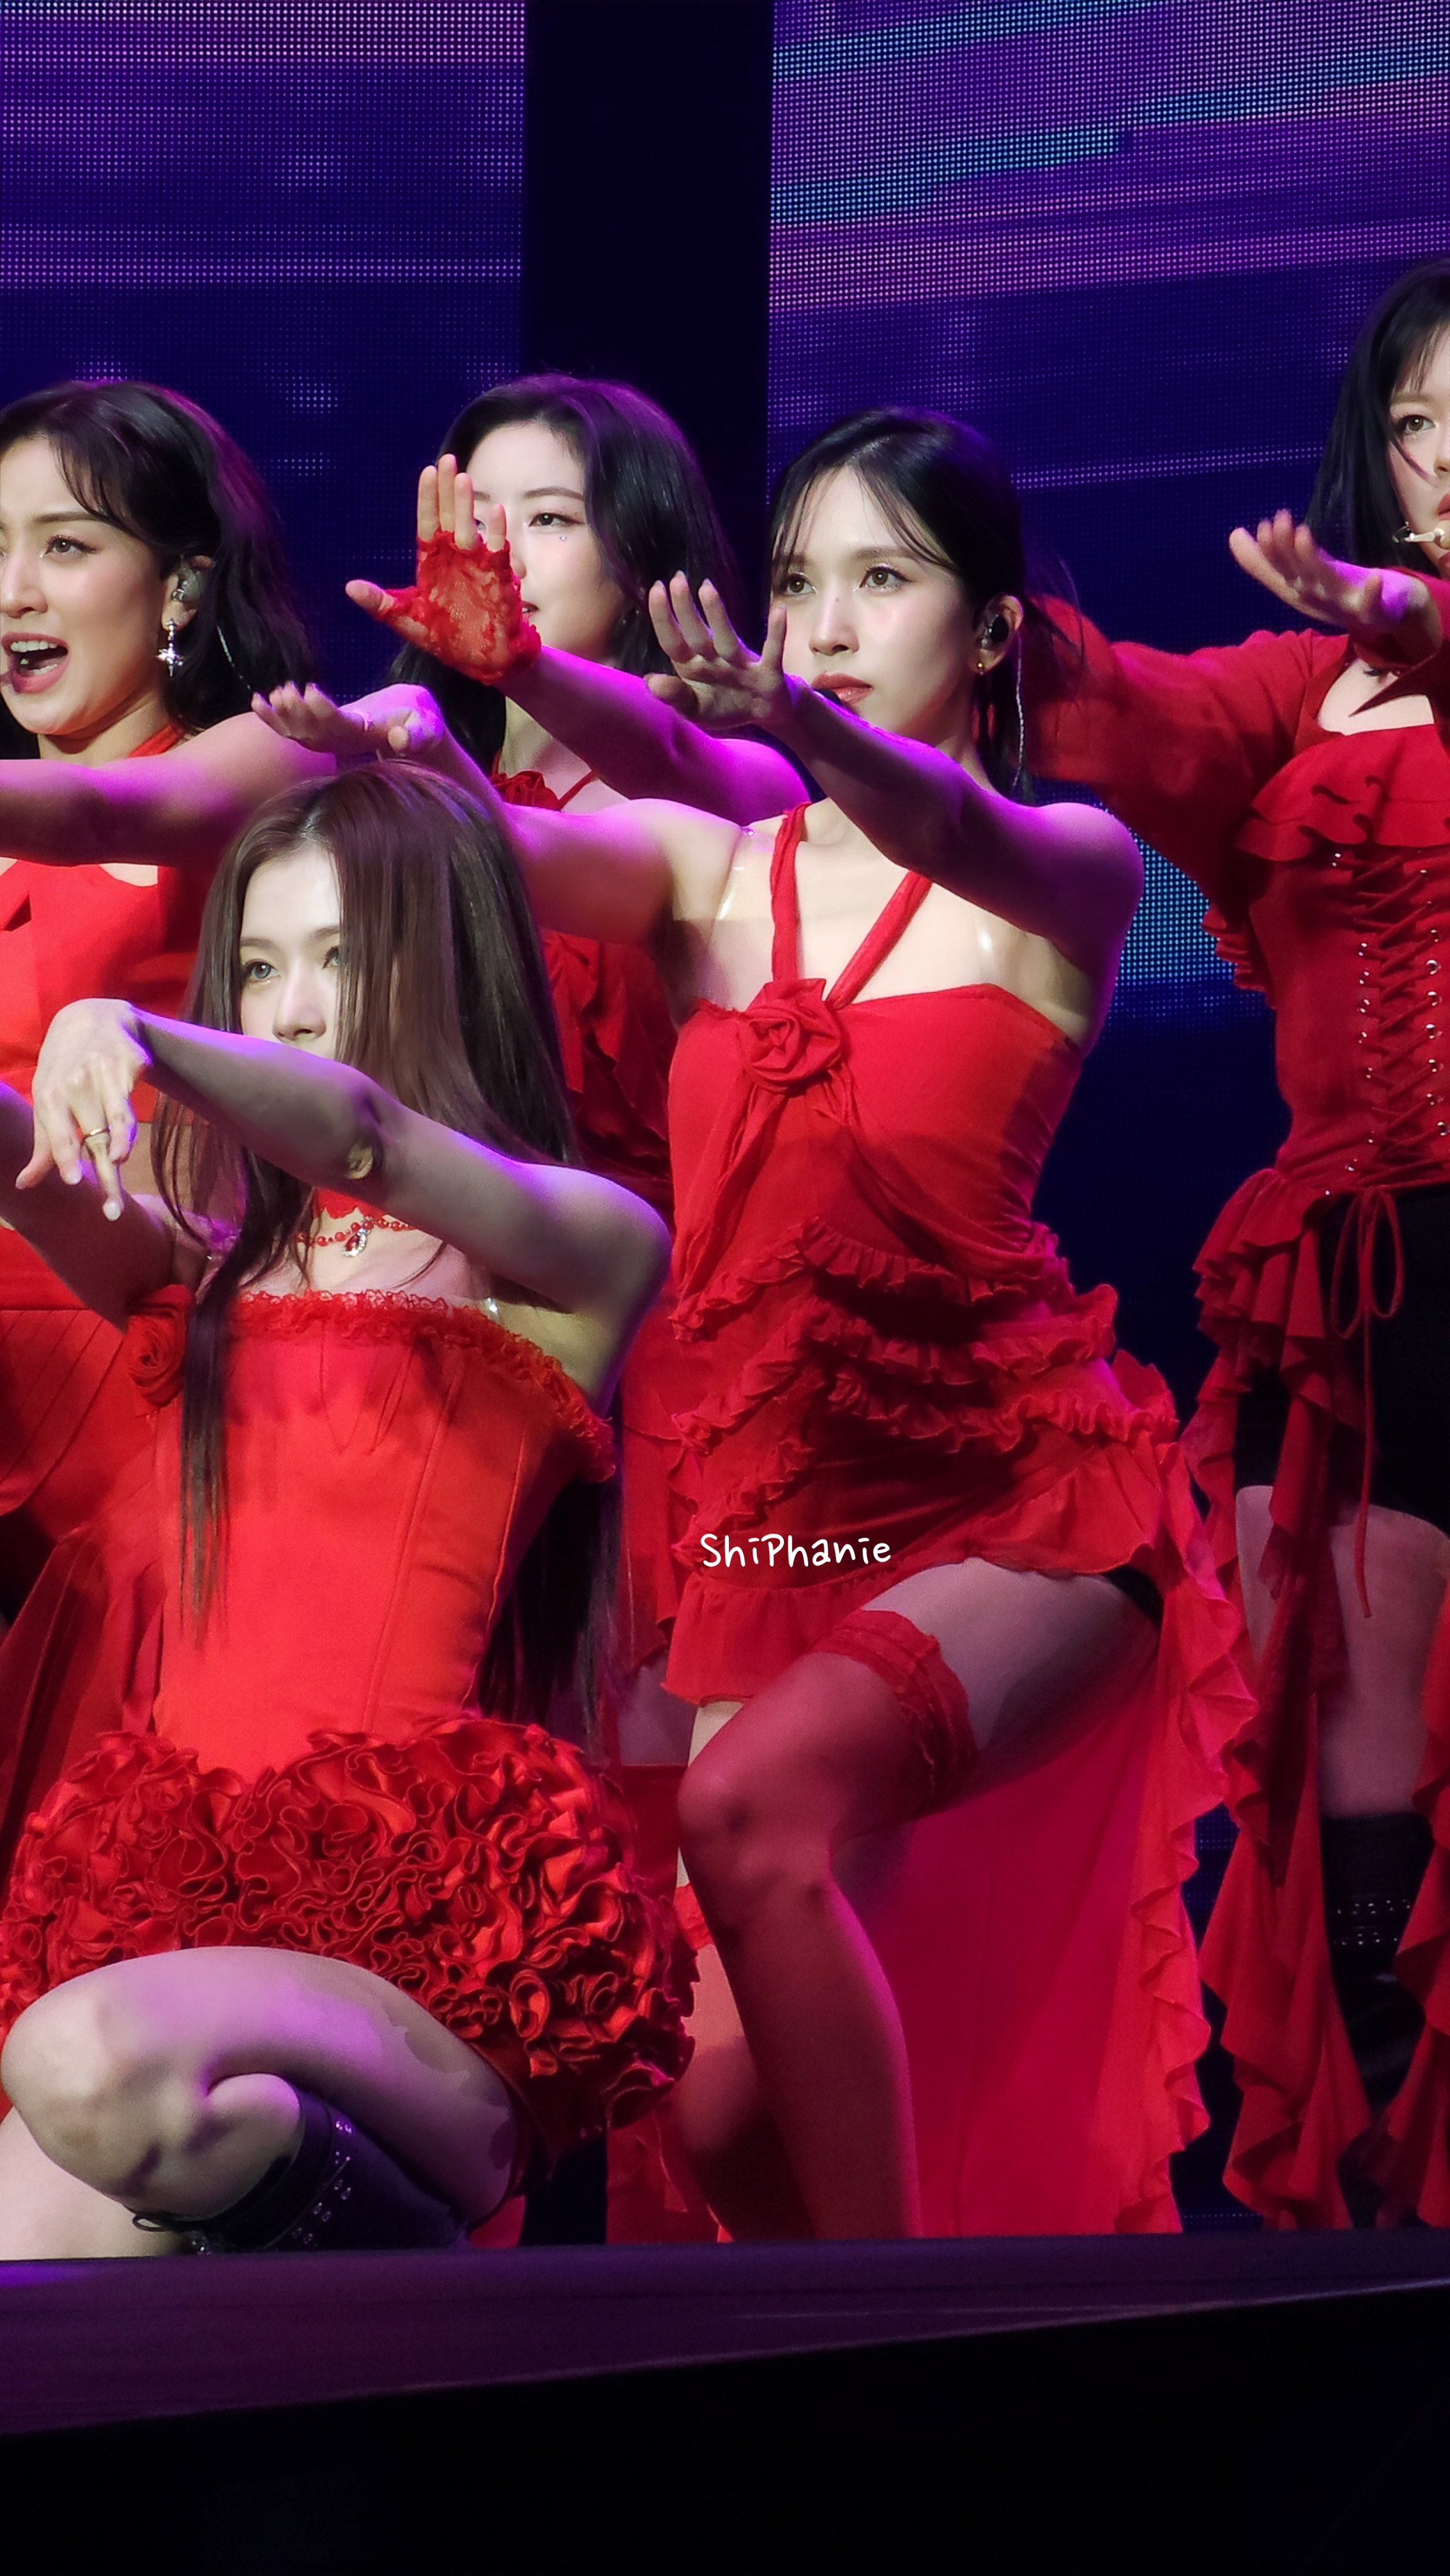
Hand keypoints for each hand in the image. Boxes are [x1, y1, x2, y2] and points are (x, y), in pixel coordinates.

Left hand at [19, 999, 150, 1219]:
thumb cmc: (65, 1069)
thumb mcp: (47, 1101)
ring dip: (121, 1149)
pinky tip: (127, 1148)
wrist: (94, 1019)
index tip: (74, 1181)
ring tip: (121, 1170)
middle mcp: (75, 1083)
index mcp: (50, 1094)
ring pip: (117, 1123)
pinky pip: (130, 1108)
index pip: (59, 1131)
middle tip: (112, 1210)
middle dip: (105, 1175)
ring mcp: (104, 1074)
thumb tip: (23, 1185)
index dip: (67, 1155)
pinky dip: (130, 1131)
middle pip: (92, 1138)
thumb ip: (42, 1145)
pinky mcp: (130, 1066)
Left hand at [253, 680, 449, 765]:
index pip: (340, 725)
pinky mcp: (324, 735)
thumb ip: (416, 734)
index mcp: (366, 735)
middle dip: (298, 712)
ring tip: (275, 694)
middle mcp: (344, 742)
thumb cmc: (421, 723)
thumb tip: (399, 739)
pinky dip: (274, 720)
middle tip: (287, 690)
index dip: (323, 710)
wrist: (415, 731)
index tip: (310, 689)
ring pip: (301, 734)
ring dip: (284, 716)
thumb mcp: (426, 727)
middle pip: (315, 732)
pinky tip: (257, 702)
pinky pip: (294, 731)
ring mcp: (332, 742)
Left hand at [345, 457, 540, 679]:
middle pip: (451, 517)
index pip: (428, 523)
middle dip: (449, 490)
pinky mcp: (499, 579)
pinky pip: (498, 552)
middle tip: (448, 461)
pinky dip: (498, 533)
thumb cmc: (448, 639)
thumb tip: (350, 587)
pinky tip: (496, 514)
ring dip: (468, 506)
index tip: (427, 473)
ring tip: (464, 479)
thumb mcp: (409, 622)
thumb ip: (381, 605)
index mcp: (433, 563)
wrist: (483, 661)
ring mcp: (478, 565)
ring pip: (472, 528)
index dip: (428, 499)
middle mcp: (456, 558)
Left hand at [645, 580, 789, 733]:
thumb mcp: (696, 710)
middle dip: (685, 609)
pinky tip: (779, 610)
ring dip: (717, 615)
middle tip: (676, 578)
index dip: (663, 619)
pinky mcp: (768, 672)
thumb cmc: (726, 705)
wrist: (765, 712)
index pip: (673, 641)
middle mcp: (714, 658)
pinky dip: (776, 633)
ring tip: (706, 588)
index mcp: (692, 666)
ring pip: (726, 638)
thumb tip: (650, 680)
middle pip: (696, 634)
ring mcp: (741, 663)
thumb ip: (675, 697)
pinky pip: (772, 651)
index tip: (655, 590)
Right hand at [1229, 512, 1437, 650]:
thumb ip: (1268, 560)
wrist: (1383, 613)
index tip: (1262, 524)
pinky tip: (1374, 578)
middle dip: (1286, 551)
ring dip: (1313, 563)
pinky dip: (1371, 594)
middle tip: (1279, 520)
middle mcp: (1317, 600)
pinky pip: (1371, 605)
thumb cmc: (1338, 590)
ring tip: (1303, 533)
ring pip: (1325, 585)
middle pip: (1298, 576)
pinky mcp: (1373, 612)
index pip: (1279, 570)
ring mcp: (1344, 607)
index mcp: (1299, 591)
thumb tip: (1234, 534)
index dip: (1269, 551)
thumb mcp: (1302, 572)